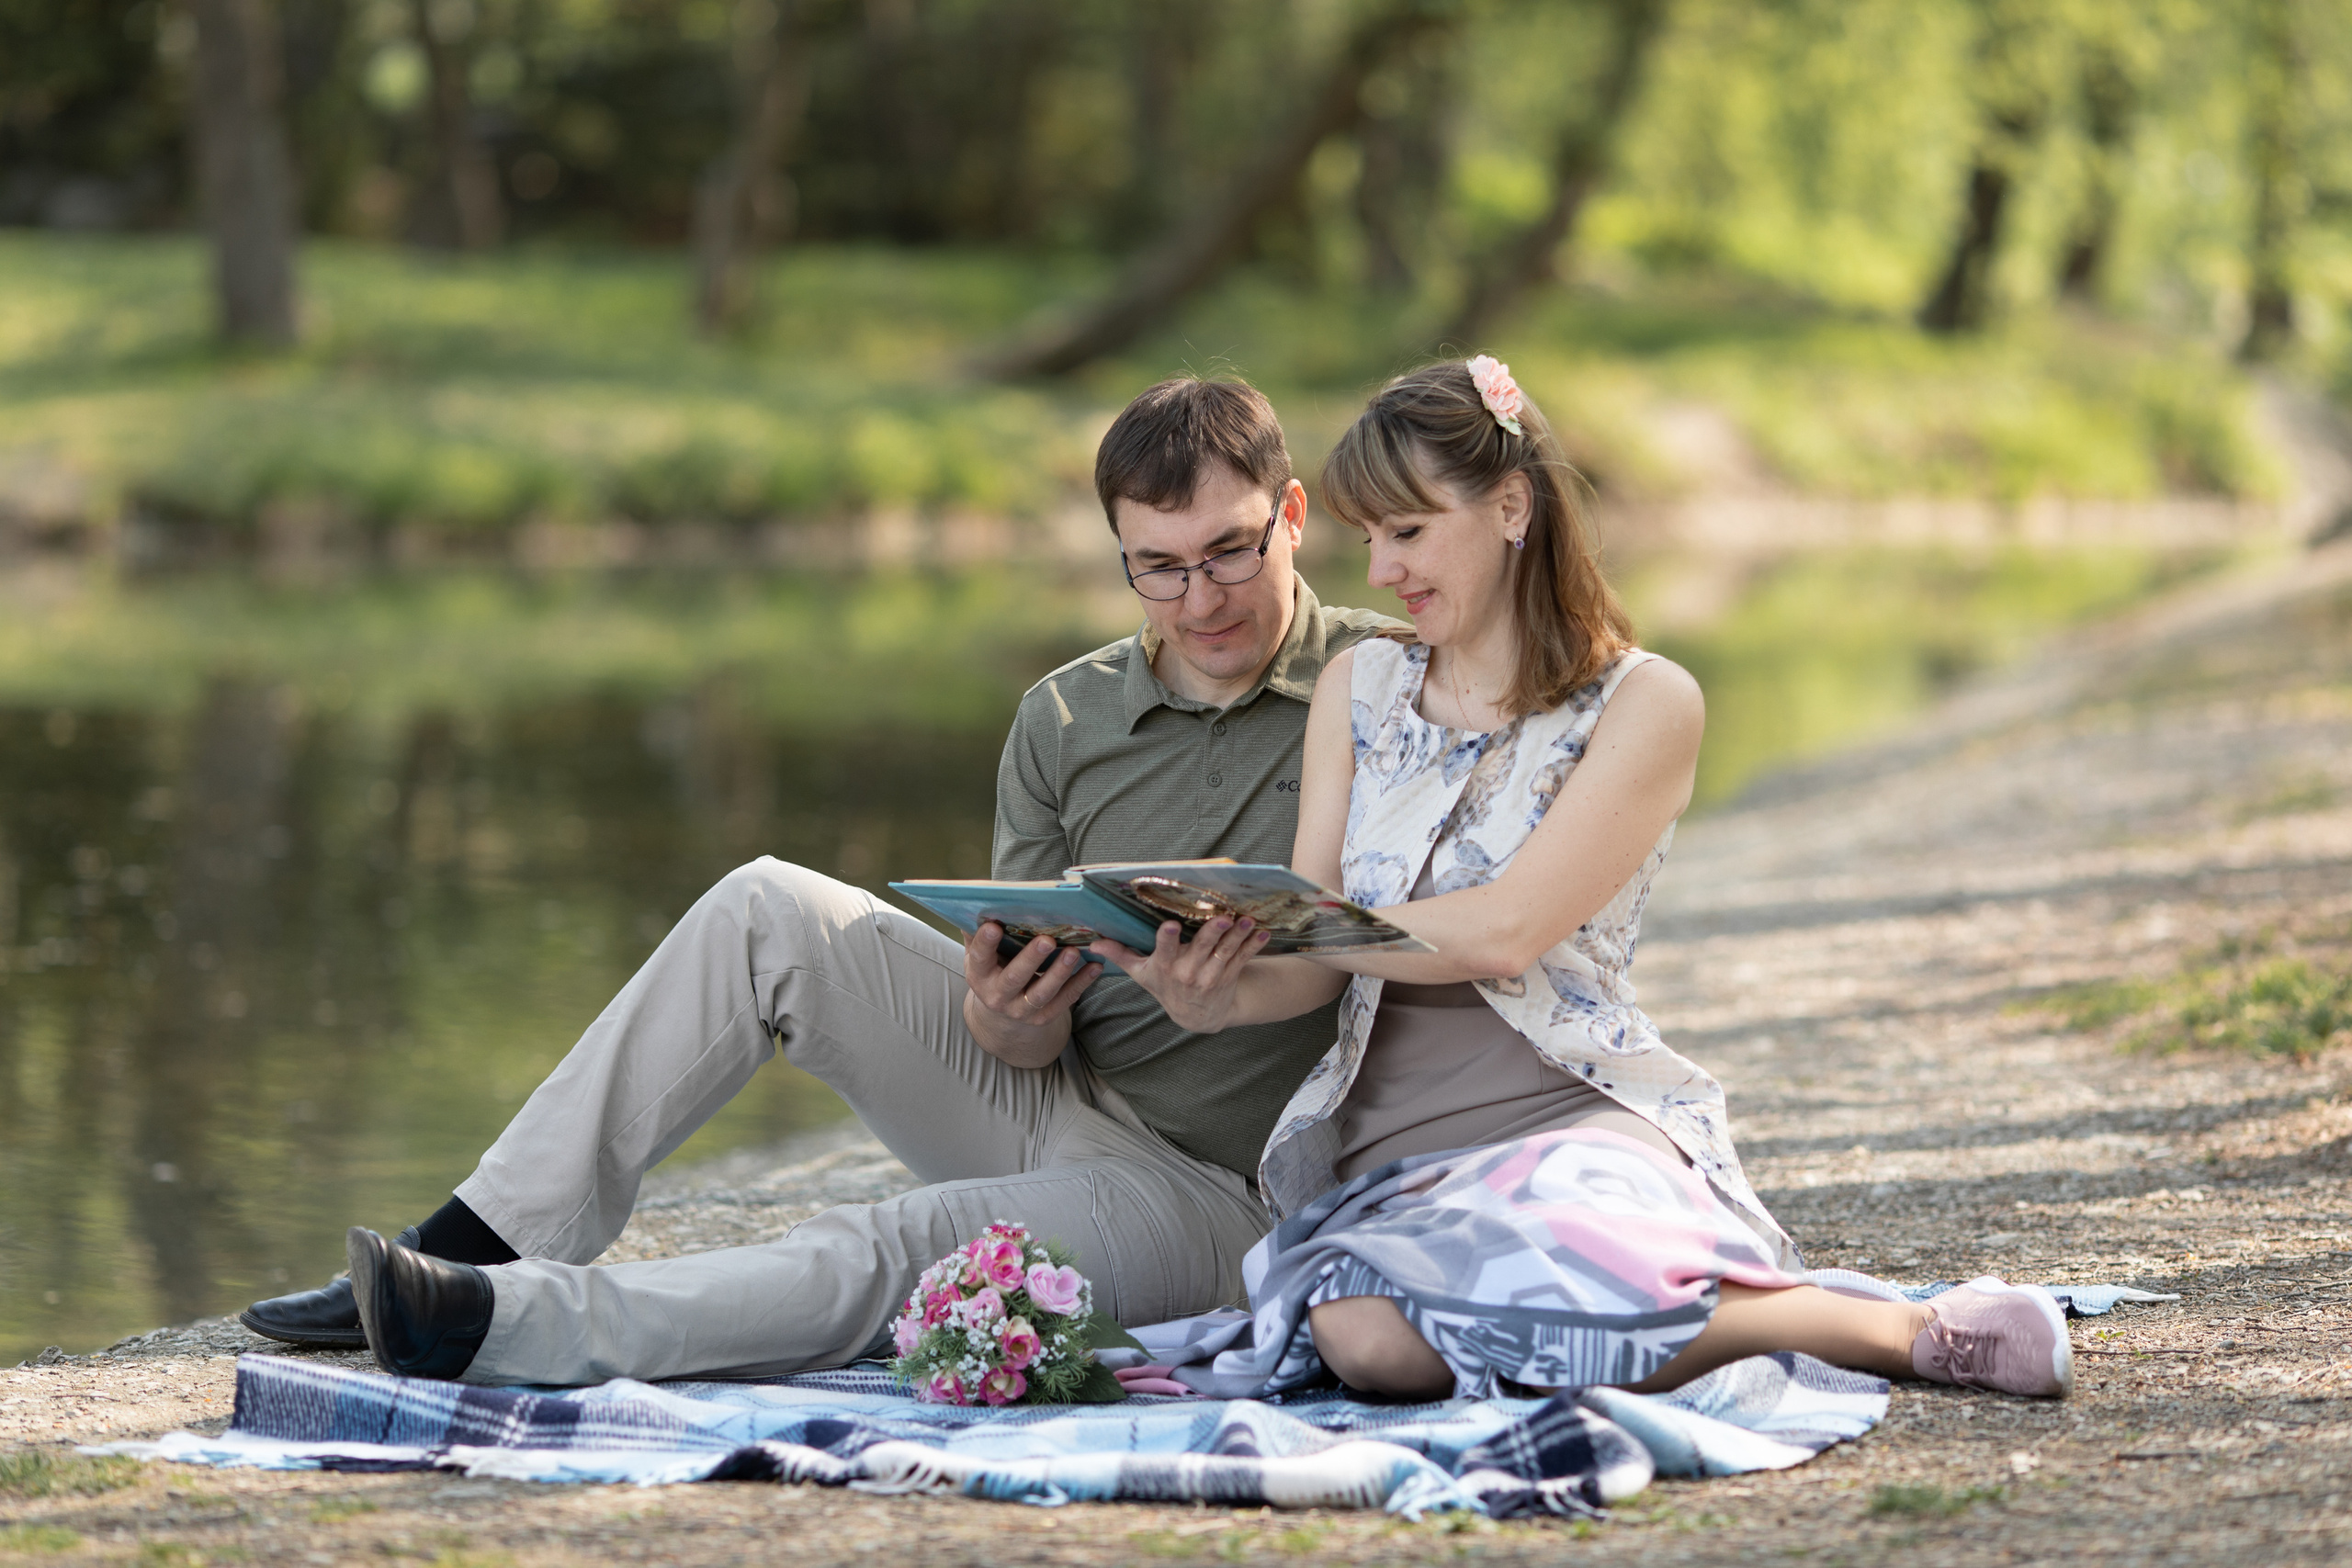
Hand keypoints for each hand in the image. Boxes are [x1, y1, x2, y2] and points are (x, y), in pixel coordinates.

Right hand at [964, 922, 1099, 1032]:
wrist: (1004, 1010)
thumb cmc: (995, 968)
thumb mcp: (982, 954)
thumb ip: (979, 931)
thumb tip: (980, 900)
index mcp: (979, 975)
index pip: (979, 958)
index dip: (985, 943)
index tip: (994, 926)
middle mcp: (997, 996)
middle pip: (1014, 977)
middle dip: (1031, 958)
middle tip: (1047, 940)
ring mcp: (1021, 1009)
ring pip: (1042, 992)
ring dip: (1059, 972)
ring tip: (1074, 952)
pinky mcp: (1043, 1016)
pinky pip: (1064, 1000)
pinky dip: (1081, 983)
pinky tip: (1094, 966)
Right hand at [1093, 917, 1268, 1033]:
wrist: (1196, 1016)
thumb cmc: (1165, 986)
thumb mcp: (1141, 973)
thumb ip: (1120, 955)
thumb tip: (1092, 943)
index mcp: (1165, 967)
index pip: (1164, 950)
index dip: (1167, 940)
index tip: (1170, 926)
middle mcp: (1187, 973)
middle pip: (1200, 949)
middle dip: (1211, 933)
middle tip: (1222, 917)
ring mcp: (1210, 976)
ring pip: (1224, 953)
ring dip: (1238, 937)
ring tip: (1247, 920)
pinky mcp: (1228, 977)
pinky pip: (1242, 960)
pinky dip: (1252, 946)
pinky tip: (1263, 932)